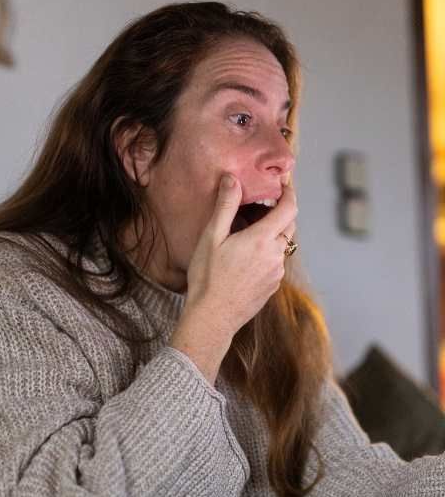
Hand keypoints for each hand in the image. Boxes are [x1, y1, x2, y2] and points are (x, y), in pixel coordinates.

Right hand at [184, 173, 296, 336]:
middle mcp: (276, 255)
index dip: (289, 193)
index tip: (283, 184)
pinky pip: (276, 262)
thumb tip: (232, 179)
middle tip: (260, 206)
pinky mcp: (272, 286)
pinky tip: (245, 258)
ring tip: (248, 233)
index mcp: (262, 239)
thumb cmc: (208, 277)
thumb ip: (225, 207)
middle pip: (289, 226)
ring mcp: (276, 272)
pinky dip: (267, 253)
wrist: (212, 317)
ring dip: (272, 234)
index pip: (289, 208)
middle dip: (279, 212)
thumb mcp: (211, 238)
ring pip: (282, 245)